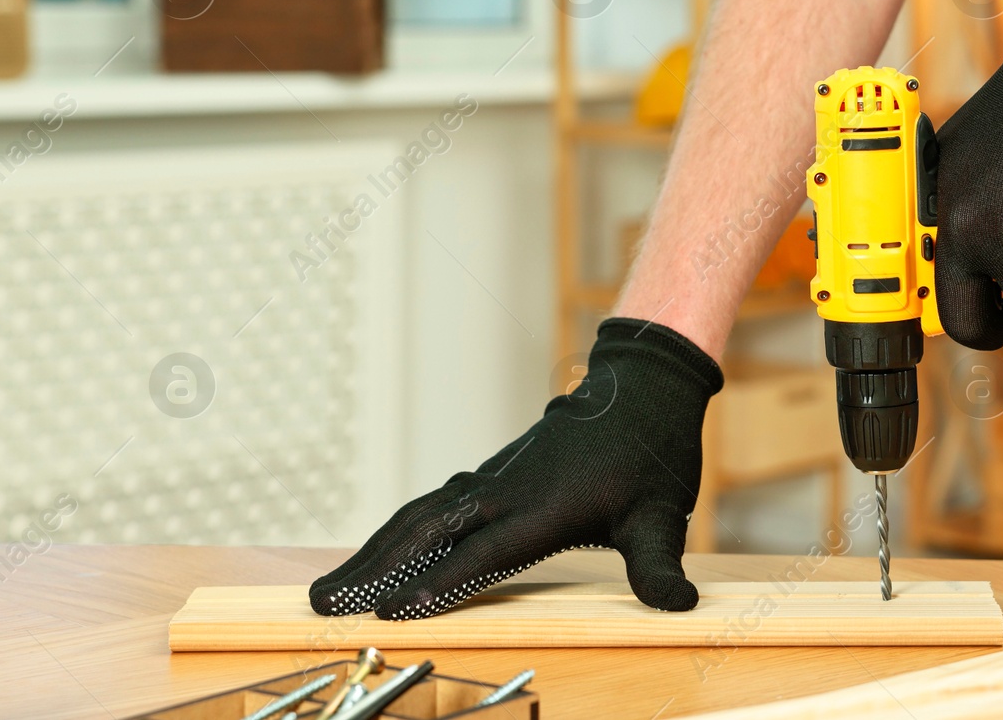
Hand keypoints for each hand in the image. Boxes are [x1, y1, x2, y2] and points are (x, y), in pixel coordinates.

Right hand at [309, 318, 722, 617]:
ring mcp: (494, 480)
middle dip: (374, 570)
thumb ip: (658, 566)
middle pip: (427, 531)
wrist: (641, 390)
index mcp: (544, 505)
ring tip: (331, 589)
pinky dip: (397, 532)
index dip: (438, 582)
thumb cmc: (651, 454)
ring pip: (421, 515)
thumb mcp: (662, 515)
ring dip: (373, 551)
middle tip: (325, 603)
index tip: (392, 610)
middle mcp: (507, 491)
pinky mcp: (491, 478)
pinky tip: (376, 555)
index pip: (482, 552)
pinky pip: (433, 507)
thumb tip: (678, 606)